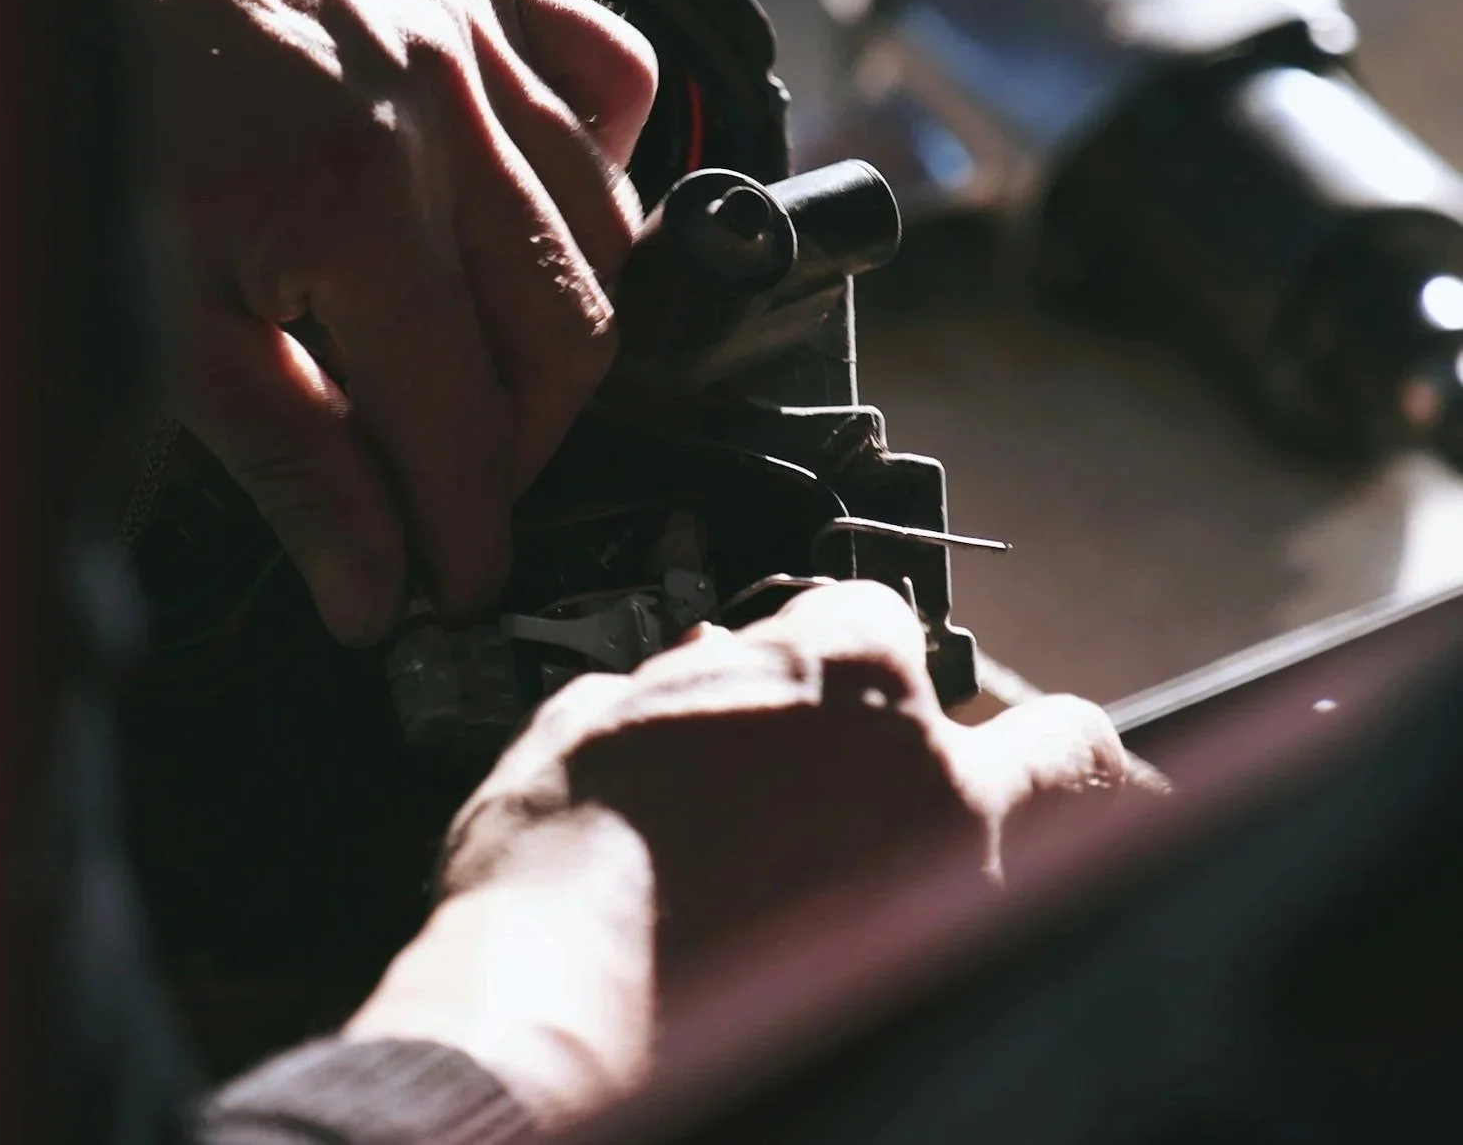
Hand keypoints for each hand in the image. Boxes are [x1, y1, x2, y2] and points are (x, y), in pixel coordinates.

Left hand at [91, 0, 656, 641]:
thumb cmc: (71, 122)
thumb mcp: (163, 322)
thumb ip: (293, 463)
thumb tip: (372, 587)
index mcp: (355, 203)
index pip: (465, 420)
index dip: (471, 528)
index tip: (462, 582)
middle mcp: (437, 104)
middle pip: (569, 332)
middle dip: (526, 442)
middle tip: (465, 485)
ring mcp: (463, 23)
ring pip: (608, 218)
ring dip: (565, 317)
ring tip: (489, 362)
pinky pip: (614, 66)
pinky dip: (603, 154)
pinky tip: (537, 201)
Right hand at [344, 580, 1150, 1126]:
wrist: (557, 1021)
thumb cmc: (561, 872)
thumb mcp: (594, 726)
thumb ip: (676, 685)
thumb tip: (702, 671)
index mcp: (844, 675)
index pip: (882, 617)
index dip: (839, 647)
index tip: (814, 687)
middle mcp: (933, 771)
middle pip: (1059, 736)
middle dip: (1037, 747)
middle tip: (992, 778)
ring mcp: (962, 891)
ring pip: (1081, 856)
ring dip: (1042, 848)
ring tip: (1001, 872)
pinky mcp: (954, 989)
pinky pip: (1016, 944)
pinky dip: (991, 934)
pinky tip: (941, 950)